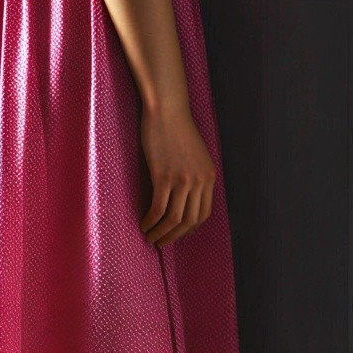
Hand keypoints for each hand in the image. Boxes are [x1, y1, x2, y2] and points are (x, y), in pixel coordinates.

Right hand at [138, 105, 215, 245]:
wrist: (166, 110)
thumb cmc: (176, 128)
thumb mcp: (195, 155)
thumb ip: (194, 175)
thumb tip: (184, 197)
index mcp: (209, 177)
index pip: (203, 214)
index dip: (189, 229)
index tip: (177, 234)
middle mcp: (199, 181)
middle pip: (189, 221)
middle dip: (174, 236)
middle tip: (161, 243)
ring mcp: (182, 180)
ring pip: (173, 219)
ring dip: (161, 233)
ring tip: (150, 238)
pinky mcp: (163, 176)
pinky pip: (158, 208)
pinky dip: (150, 221)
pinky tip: (143, 224)